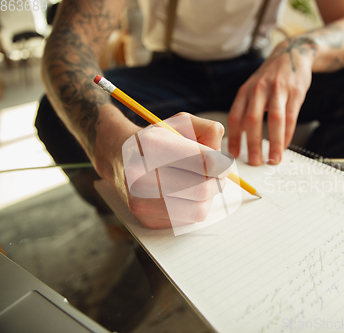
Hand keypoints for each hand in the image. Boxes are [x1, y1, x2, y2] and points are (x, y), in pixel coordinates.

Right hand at [95, 111, 229, 228]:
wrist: (120, 158)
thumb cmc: (158, 140)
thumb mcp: (182, 123)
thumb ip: (209, 131)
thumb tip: (223, 161)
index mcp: (152, 144)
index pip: (205, 163)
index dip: (221, 164)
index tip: (221, 163)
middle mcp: (140, 175)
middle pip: (204, 188)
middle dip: (216, 182)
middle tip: (214, 175)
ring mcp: (141, 201)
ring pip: (199, 209)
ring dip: (207, 197)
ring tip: (199, 183)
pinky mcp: (146, 220)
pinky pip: (188, 220)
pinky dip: (192, 207)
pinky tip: (183, 195)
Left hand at [228, 38, 315, 164]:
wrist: (292, 54)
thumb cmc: (270, 78)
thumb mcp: (252, 88)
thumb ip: (246, 109)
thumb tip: (240, 138)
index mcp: (245, 91)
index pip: (235, 117)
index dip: (233, 138)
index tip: (234, 155)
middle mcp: (258, 89)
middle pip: (253, 120)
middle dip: (253, 143)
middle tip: (255, 161)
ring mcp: (278, 90)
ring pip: (274, 120)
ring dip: (275, 143)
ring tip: (274, 159)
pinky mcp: (295, 92)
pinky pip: (291, 117)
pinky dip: (288, 134)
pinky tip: (286, 145)